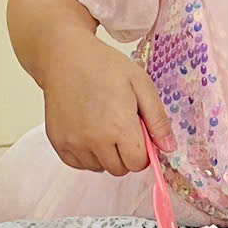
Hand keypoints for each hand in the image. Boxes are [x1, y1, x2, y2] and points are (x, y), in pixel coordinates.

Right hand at [42, 28, 170, 176]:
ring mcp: (74, 144)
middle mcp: (94, 141)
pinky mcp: (58, 143)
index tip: (138, 135)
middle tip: (120, 127)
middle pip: (119, 169)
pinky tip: (88, 130)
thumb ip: (158, 120)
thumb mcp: (141, 85)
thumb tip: (169, 147)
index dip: (143, 151)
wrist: (65, 57)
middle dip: (125, 153)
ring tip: (102, 125)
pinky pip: (79, 164)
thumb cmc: (104, 67)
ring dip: (105, 154)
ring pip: (99, 167)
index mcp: (119, 127)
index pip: (138, 163)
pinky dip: (87, 154)